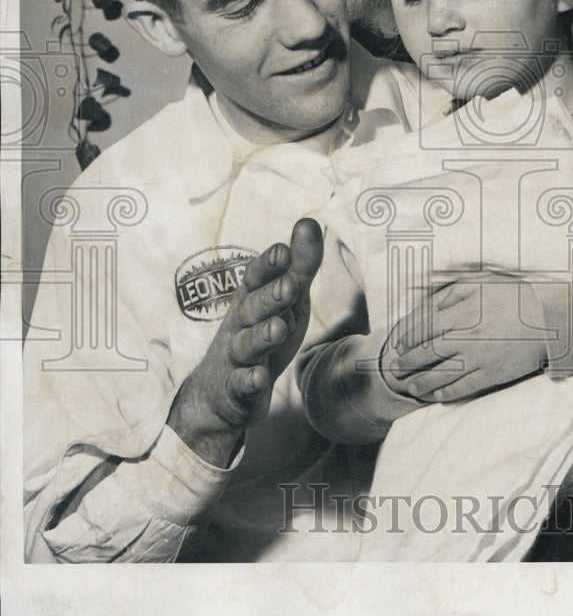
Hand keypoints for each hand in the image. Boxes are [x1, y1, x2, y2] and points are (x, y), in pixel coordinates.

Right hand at [168, 218, 322, 465]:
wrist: (219, 394)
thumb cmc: (259, 335)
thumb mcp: (284, 301)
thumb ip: (299, 266)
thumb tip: (310, 221)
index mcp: (251, 301)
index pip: (257, 279)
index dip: (269, 266)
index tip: (283, 251)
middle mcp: (239, 326)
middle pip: (253, 310)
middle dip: (270, 297)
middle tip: (290, 286)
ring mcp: (235, 359)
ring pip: (247, 346)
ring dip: (261, 337)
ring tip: (278, 328)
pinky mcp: (236, 391)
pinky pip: (241, 386)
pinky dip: (249, 382)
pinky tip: (259, 378)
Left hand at [383, 279, 547, 402]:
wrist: (549, 318)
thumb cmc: (512, 296)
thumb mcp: (479, 283)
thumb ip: (450, 294)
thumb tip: (426, 308)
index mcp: (461, 313)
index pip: (423, 328)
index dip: (407, 337)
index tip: (400, 344)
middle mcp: (466, 338)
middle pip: (427, 354)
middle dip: (407, 363)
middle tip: (395, 368)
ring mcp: (479, 359)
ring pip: (441, 375)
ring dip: (421, 382)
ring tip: (410, 386)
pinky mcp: (492, 375)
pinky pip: (464, 388)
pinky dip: (447, 393)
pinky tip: (436, 395)